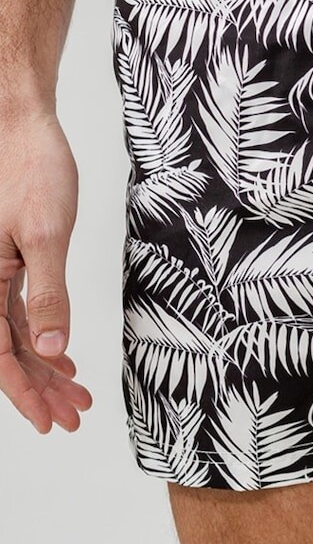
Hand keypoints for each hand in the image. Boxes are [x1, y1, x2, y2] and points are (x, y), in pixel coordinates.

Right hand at [0, 109, 91, 432]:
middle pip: (4, 350)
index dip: (24, 391)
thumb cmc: (31, 167)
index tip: (49, 420)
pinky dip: (40, 335)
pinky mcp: (3, 260)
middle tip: (73, 415)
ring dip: (42, 365)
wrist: (21, 122)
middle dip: (38, 386)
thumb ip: (47, 294)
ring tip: (75, 393)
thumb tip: (49, 350)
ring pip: (12, 333)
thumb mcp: (45, 233)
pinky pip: (15, 310)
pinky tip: (60, 356)